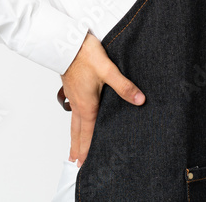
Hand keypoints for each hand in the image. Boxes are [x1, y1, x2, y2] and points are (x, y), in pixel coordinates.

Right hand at [60, 32, 144, 165]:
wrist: (65, 41)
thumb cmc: (84, 54)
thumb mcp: (108, 70)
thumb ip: (124, 86)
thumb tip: (140, 100)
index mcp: (87, 105)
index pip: (88, 133)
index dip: (87, 149)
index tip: (83, 165)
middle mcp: (78, 104)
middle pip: (77, 132)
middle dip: (78, 148)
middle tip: (75, 163)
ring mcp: (73, 96)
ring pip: (73, 121)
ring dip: (74, 136)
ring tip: (73, 146)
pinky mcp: (71, 87)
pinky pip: (73, 110)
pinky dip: (74, 120)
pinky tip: (78, 116)